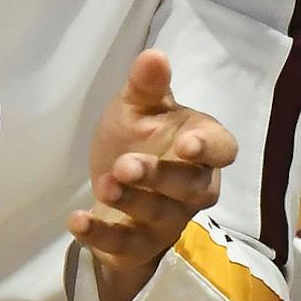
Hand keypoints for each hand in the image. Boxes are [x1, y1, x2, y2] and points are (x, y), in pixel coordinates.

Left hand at [72, 49, 238, 300]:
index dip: (208, 149)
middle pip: (192, 188)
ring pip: (161, 216)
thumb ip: (147, 86)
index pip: (223, 150)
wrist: (111, 186)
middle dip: (161, 176)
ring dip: (133, 201)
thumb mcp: (137, 108)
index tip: (186, 143)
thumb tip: (154, 54)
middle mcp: (193, 188)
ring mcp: (169, 220)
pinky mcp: (139, 246)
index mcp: (201, 147)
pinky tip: (77, 220)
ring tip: (105, 184)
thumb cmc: (137, 140)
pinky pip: (126, 246)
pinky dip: (101, 235)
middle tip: (126, 165)